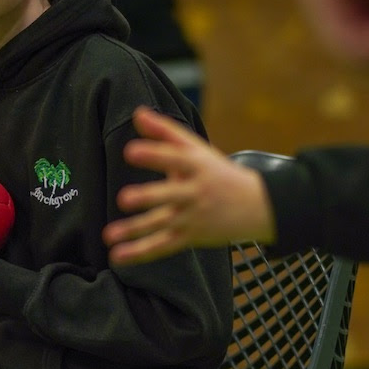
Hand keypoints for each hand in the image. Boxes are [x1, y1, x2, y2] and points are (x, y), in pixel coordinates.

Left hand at [103, 107, 273, 264]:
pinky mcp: (190, 237)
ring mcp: (193, 217)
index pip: (175, 158)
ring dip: (136, 231)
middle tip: (124, 199)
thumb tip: (137, 113)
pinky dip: (140, 253)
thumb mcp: (197, 149)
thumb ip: (165, 132)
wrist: (259, 206)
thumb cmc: (218, 172)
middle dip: (148, 197)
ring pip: (162, 225)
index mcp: (197, 165)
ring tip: (109, 236)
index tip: (131, 151)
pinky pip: (163, 246)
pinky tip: (118, 255)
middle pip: (170, 195)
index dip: (154, 154)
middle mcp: (195, 192)